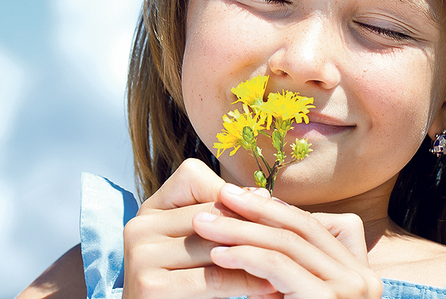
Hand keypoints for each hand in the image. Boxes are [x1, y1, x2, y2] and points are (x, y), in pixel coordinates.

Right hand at [122, 159, 275, 298]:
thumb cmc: (188, 285)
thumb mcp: (201, 246)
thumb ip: (224, 218)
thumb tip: (263, 195)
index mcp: (149, 209)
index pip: (193, 177)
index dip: (231, 192)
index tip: (265, 206)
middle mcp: (138, 226)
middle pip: (209, 212)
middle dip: (251, 225)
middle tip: (289, 235)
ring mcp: (140, 255)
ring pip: (214, 244)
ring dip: (255, 254)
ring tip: (286, 261)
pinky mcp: (150, 286)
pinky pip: (213, 277)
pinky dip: (245, 282)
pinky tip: (269, 286)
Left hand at [193, 183, 383, 298]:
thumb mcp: (294, 293)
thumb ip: (286, 263)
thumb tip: (255, 216)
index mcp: (357, 271)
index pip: (310, 227)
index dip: (272, 209)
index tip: (238, 199)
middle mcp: (363, 277)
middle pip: (300, 228)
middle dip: (255, 209)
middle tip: (219, 195)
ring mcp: (351, 290)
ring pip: (287, 243)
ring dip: (241, 229)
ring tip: (205, 224)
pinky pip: (279, 268)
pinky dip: (245, 256)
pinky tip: (218, 254)